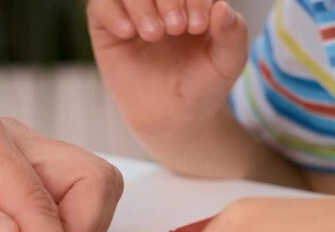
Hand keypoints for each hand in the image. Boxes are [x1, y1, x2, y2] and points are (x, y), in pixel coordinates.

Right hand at [87, 0, 247, 134]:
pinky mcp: (107, 26)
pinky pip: (100, 5)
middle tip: (176, 27)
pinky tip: (128, 32)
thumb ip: (234, 34)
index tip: (198, 25)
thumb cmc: (203, 84)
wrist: (174, 117)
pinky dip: (112, 12)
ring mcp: (133, 10)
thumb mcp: (227, 63)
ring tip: (154, 33)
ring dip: (141, 4)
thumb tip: (222, 7)